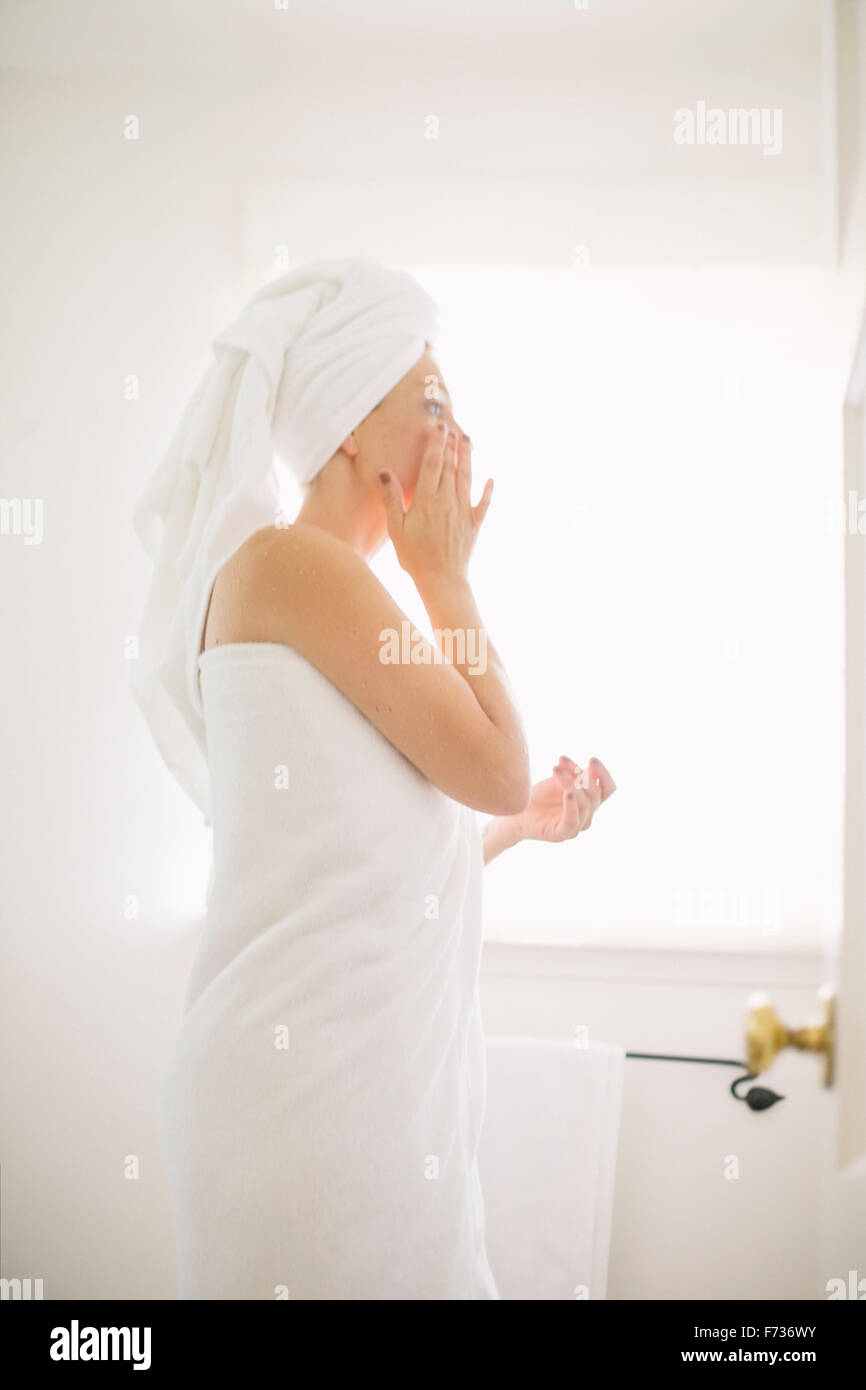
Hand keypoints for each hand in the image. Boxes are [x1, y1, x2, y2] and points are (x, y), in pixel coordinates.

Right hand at [378, 422, 492, 587]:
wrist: (441, 579)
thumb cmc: (414, 556)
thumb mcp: (396, 528)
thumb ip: (391, 498)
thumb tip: (385, 472)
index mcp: (426, 501)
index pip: (432, 465)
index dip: (435, 444)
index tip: (438, 428)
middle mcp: (447, 502)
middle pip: (450, 467)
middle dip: (451, 445)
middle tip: (452, 427)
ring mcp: (463, 512)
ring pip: (467, 478)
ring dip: (468, 458)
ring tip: (468, 440)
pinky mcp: (475, 524)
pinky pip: (484, 504)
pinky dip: (489, 491)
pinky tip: (491, 479)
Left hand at [513, 754, 615, 842]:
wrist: (516, 812)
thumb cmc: (539, 795)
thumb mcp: (560, 780)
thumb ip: (576, 775)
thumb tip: (590, 767)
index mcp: (590, 802)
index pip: (608, 789)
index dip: (604, 775)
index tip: (592, 759)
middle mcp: (586, 815)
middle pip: (594, 794)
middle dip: (580, 774)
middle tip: (563, 759)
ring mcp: (575, 827)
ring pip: (583, 805)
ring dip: (571, 784)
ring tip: (556, 769)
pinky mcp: (561, 834)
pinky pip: (572, 822)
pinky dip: (571, 807)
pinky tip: (567, 793)